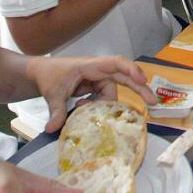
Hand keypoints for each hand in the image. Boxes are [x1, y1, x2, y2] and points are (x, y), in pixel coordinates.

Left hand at [28, 55, 155, 131]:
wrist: (39, 73)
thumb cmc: (48, 75)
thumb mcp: (52, 93)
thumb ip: (56, 110)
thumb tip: (53, 129)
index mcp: (91, 66)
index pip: (116, 63)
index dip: (131, 70)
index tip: (142, 80)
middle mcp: (99, 71)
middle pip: (124, 77)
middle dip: (139, 88)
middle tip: (153, 103)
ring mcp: (98, 79)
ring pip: (112, 92)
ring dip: (105, 104)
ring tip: (83, 108)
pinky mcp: (95, 88)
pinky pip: (104, 98)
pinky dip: (98, 106)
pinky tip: (82, 107)